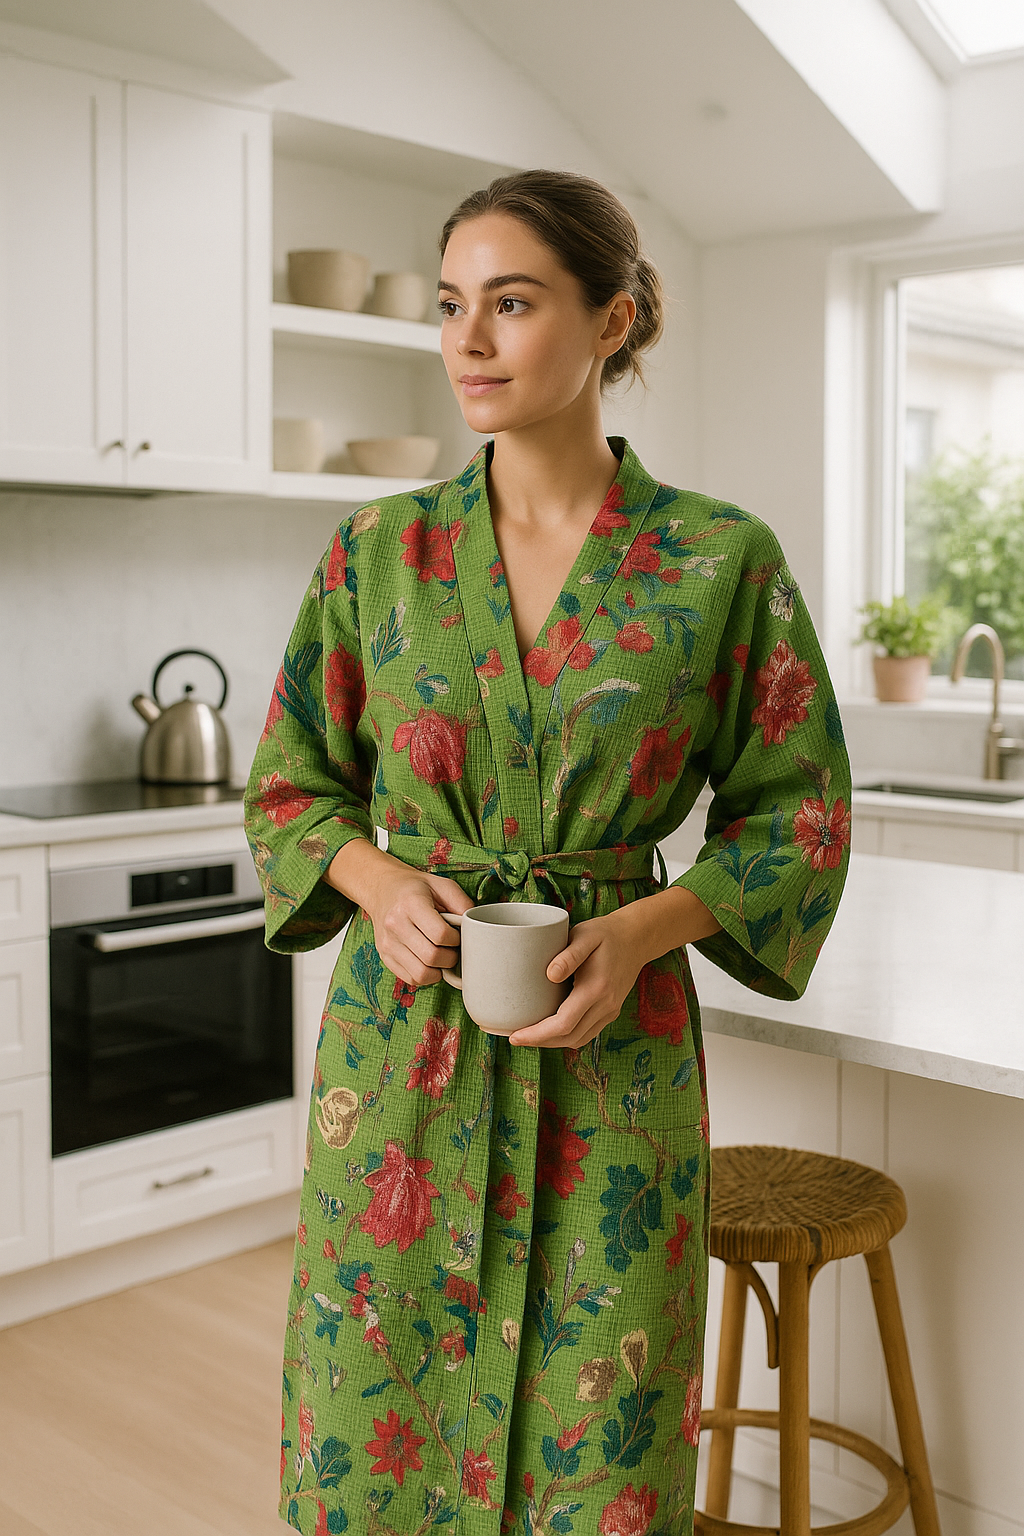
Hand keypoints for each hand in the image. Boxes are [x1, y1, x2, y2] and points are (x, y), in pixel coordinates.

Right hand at [325, 839, 472, 987]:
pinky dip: (426, 976)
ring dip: (439, 970)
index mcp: (410, 904)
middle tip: (453, 948)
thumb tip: (476, 927)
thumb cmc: (416, 888)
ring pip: (421, 973)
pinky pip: (411, 979)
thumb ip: (462, 903)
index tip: (458, 935)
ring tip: (442, 957)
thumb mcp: (442, 885)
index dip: (456, 939)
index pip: (440, 934)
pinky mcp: (385, 956)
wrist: (383, 890)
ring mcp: (387, 943)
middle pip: (431, 956)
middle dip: (450, 957)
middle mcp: (395, 925)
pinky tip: (430, 962)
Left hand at [506, 911, 644, 1050]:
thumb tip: (550, 975)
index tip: (515, 1036)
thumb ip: (569, 955)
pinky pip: (586, 1033)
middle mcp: (606, 1005)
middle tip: (515, 1037)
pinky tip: (550, 1029)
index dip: (537, 1035)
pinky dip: (566, 1036)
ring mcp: (610, 1010)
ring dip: (553, 1042)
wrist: (637, 938)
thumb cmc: (606, 933)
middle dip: (540, 1042)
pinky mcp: (610, 1011)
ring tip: (529, 1035)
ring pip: (578, 1039)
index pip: (563, 1024)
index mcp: (597, 988)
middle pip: (569, 1037)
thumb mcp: (586, 935)